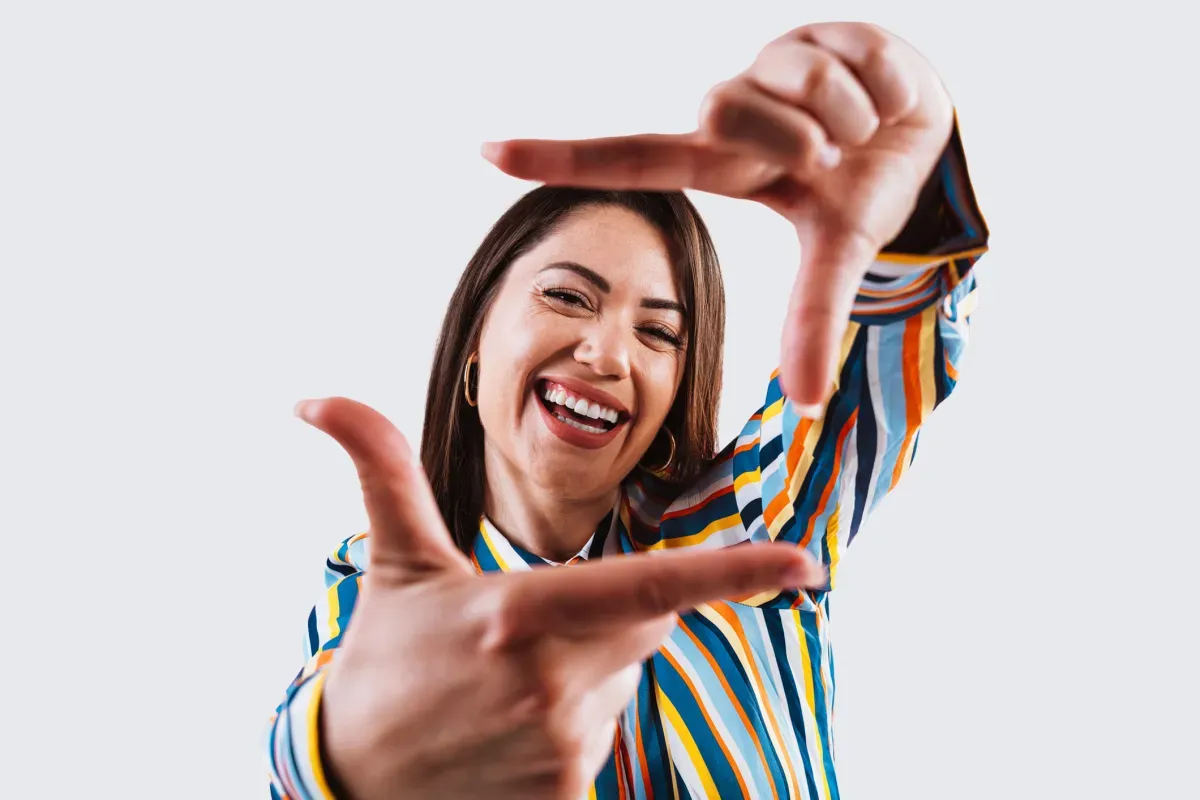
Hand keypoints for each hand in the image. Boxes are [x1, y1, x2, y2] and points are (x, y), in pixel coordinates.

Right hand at [295, 397, 825, 799]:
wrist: (352, 775)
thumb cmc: (384, 658)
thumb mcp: (392, 561)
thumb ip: (379, 467)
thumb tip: (313, 398)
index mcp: (520, 614)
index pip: (648, 587)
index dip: (732, 575)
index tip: (803, 565)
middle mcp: (552, 684)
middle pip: (645, 626)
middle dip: (613, 615)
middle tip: (529, 626)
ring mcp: (562, 746)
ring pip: (625, 682)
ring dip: (587, 672)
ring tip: (508, 685)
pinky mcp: (566, 792)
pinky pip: (604, 735)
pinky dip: (574, 722)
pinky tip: (512, 729)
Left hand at [481, 22, 954, 412]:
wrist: (930, 135)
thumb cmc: (859, 189)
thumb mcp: (836, 254)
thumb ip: (810, 320)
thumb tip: (807, 405)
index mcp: (720, 162)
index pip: (628, 156)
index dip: (560, 157)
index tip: (488, 152)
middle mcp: (731, 108)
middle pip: (723, 110)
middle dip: (796, 142)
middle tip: (831, 160)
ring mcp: (771, 63)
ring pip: (799, 86)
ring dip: (851, 122)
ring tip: (863, 131)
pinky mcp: (821, 29)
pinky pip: (855, 60)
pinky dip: (889, 91)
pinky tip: (886, 97)